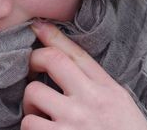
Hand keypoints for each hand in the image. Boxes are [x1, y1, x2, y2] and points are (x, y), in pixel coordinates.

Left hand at [21, 21, 146, 129]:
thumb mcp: (118, 103)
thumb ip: (95, 82)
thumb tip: (64, 61)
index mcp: (107, 90)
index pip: (76, 54)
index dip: (53, 37)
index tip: (37, 26)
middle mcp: (90, 101)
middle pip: (51, 61)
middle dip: (34, 61)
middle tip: (32, 71)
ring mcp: (73, 122)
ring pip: (33, 94)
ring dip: (31, 104)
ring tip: (42, 115)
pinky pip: (29, 124)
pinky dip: (31, 128)